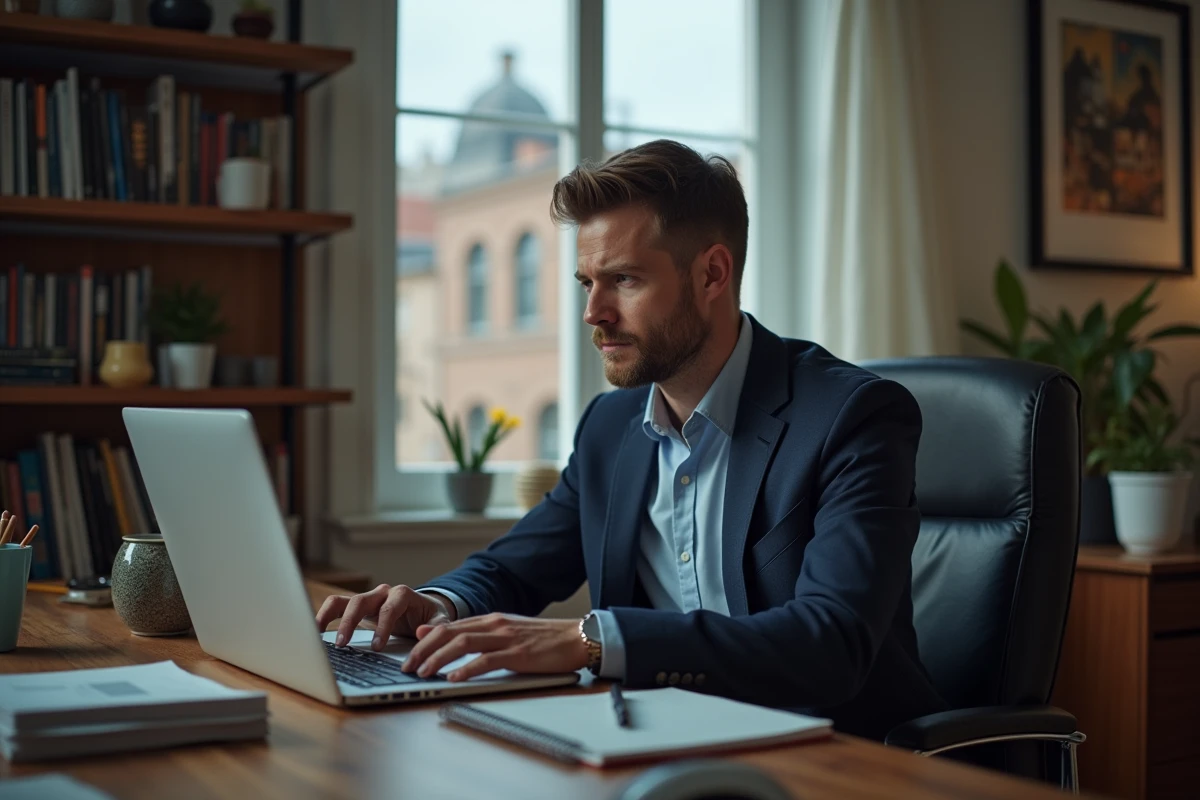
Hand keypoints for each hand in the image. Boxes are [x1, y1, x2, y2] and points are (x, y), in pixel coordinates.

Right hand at [315, 583, 454, 649]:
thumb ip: (436, 628)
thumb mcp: (441, 622)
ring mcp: (368, 599)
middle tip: (343, 644)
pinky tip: (315, 633)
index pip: (389, 608)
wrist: (425, 611)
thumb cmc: (431, 618)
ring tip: (318, 637)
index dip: (381, 626)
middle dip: (350, 622)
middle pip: (360, 601)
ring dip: (329, 617)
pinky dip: (324, 617)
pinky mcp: (357, 608)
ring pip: (343, 600)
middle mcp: (382, 593)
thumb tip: (422, 632)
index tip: (376, 647)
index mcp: (403, 594)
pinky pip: (336, 607)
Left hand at [401, 613, 587, 681]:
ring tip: (423, 673)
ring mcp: (506, 638)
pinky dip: (466, 669)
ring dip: (438, 659)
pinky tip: (453, 678)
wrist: (577, 637)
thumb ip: (475, 632)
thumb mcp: (506, 631)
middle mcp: (495, 625)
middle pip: (449, 633)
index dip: (424, 641)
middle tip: (407, 667)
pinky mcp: (518, 654)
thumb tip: (439, 634)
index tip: (408, 655)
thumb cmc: (543, 639)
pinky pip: (487, 660)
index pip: (448, 627)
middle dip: (423, 651)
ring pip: (462, 645)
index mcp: (491, 620)